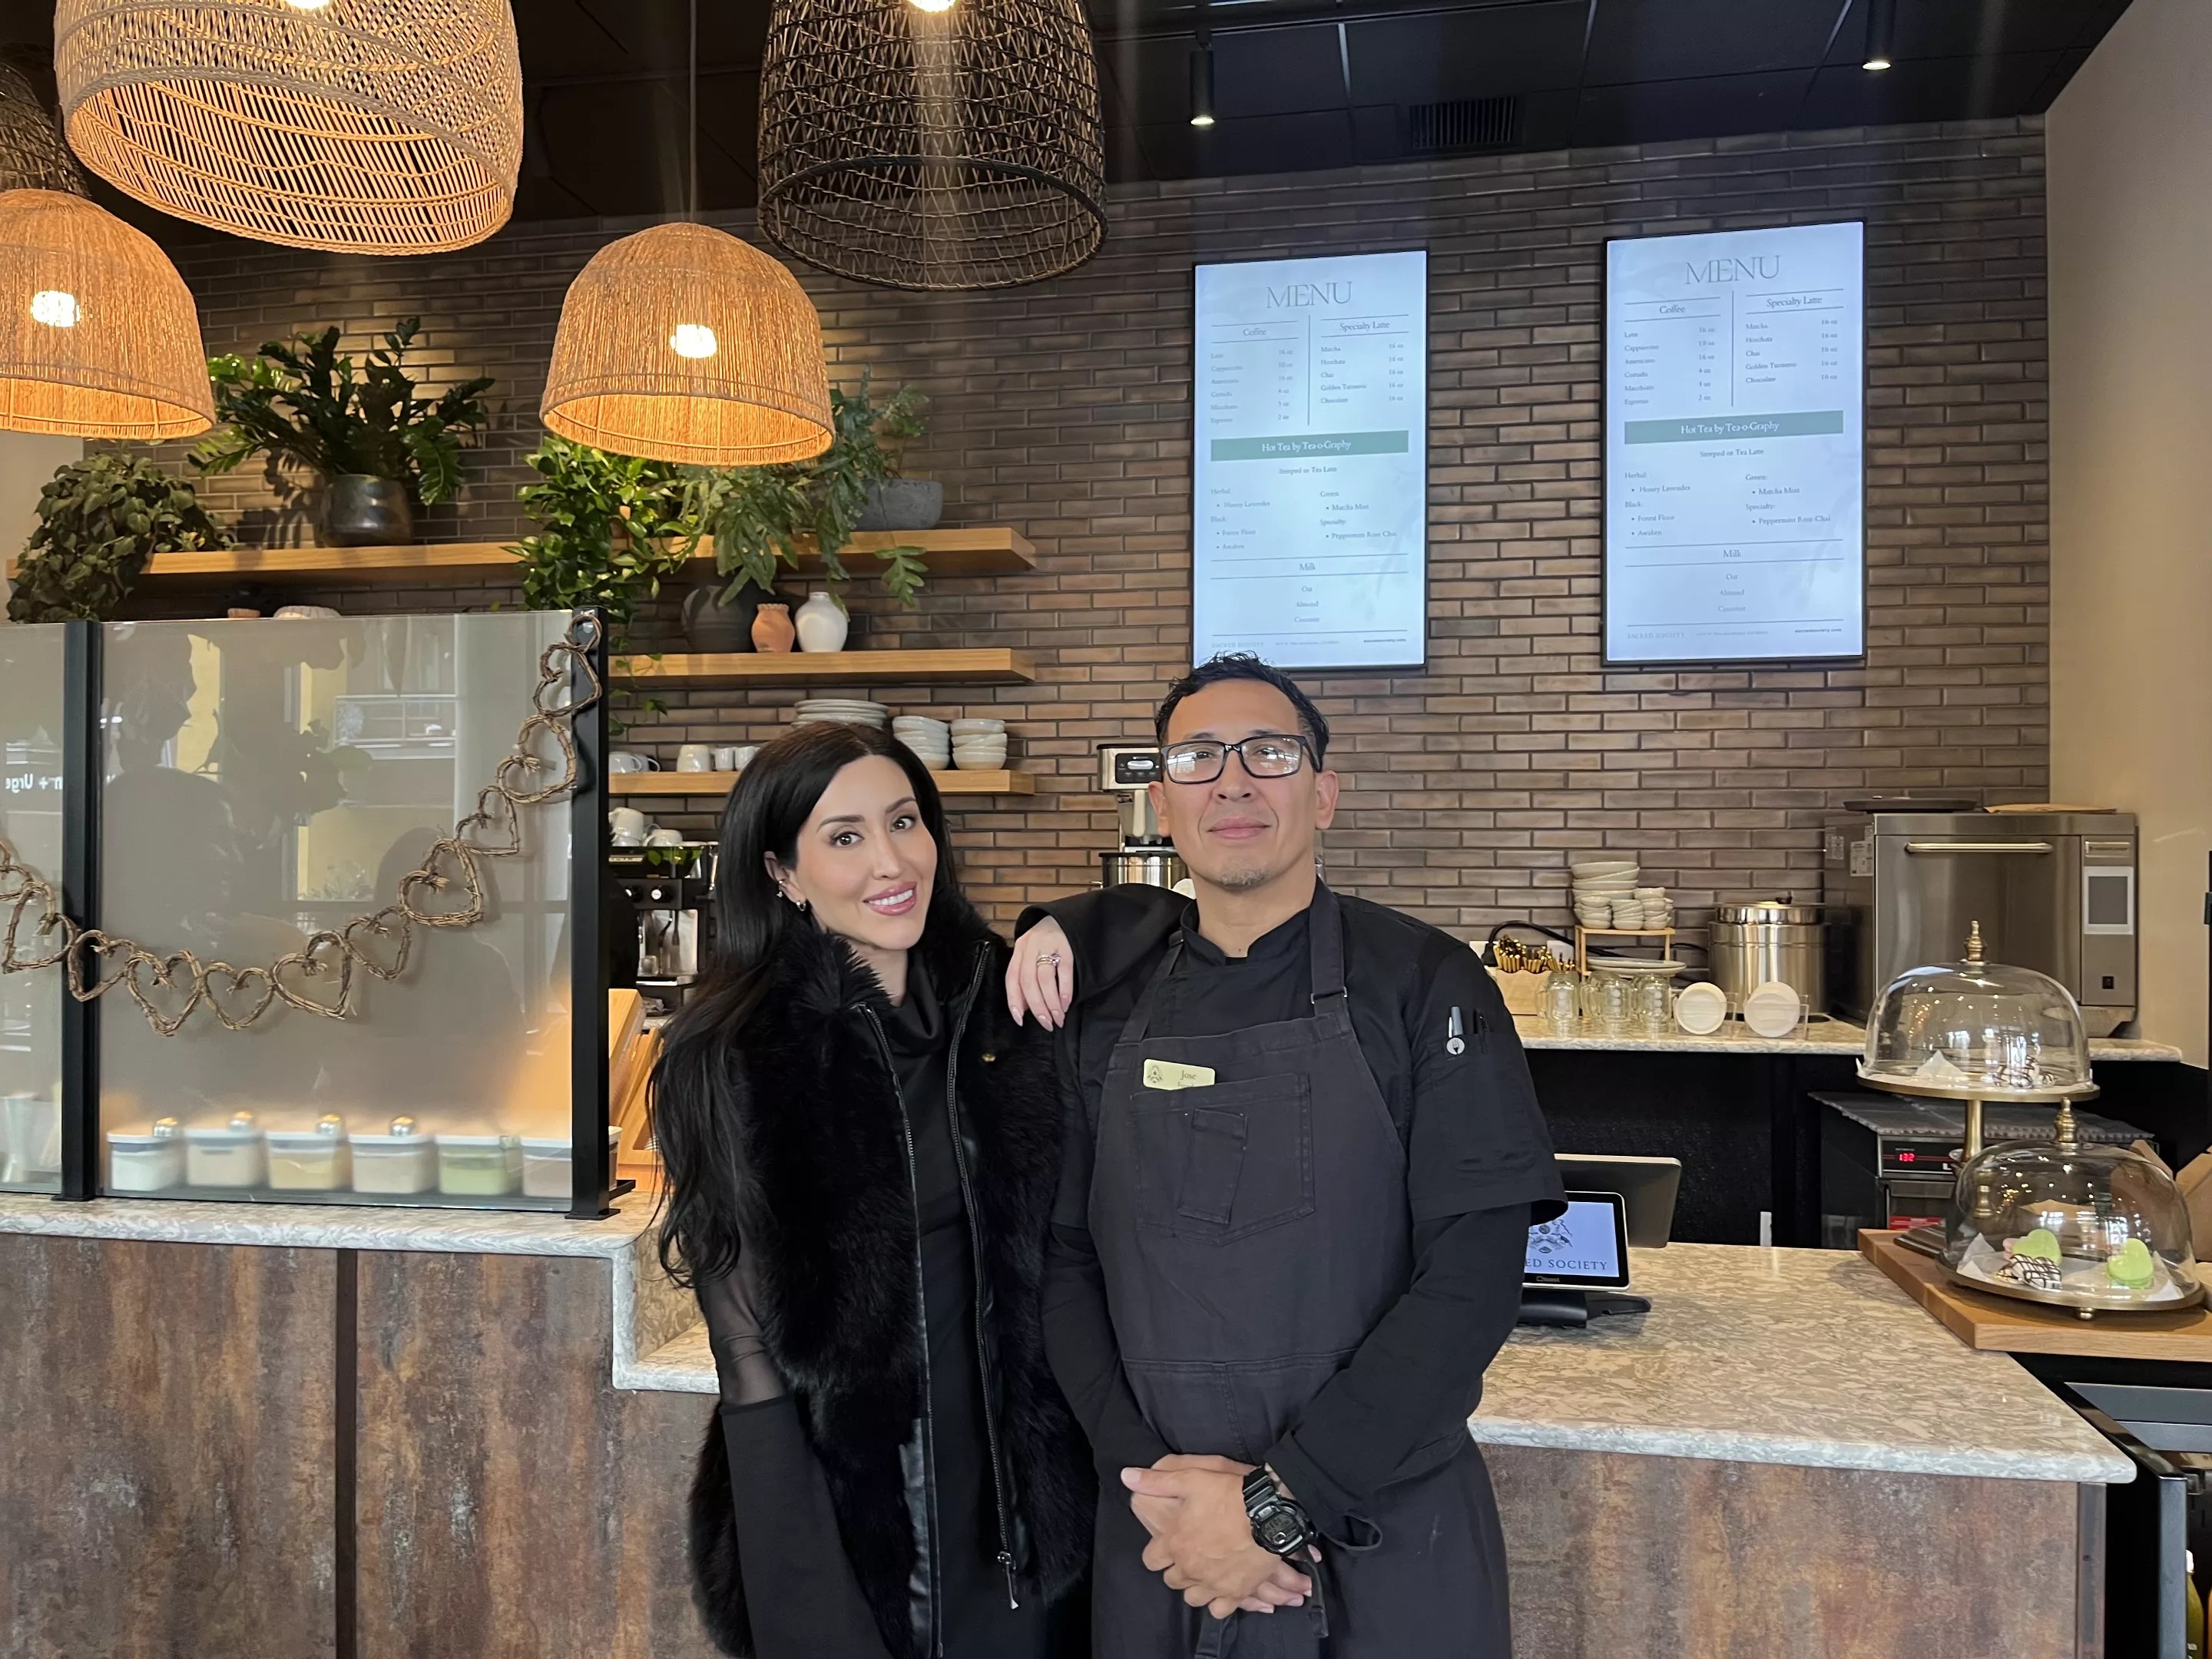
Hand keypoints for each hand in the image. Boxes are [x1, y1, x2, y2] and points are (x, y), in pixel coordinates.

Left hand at [1007, 917, 1074, 1028]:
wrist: (1066, 917)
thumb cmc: (1046, 941)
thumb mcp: (1031, 954)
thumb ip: (1026, 978)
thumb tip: (1024, 1008)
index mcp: (1019, 950)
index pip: (1012, 978)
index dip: (1014, 1001)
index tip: (1020, 1020)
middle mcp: (1030, 947)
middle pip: (1028, 981)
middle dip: (1037, 1007)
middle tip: (1046, 1024)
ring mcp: (1048, 945)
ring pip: (1044, 979)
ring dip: (1051, 1003)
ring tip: (1058, 1018)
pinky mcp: (1067, 946)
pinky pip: (1064, 971)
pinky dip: (1064, 991)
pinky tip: (1066, 1004)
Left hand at [1123, 1455, 1312, 1618]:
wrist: (1269, 1513)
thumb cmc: (1228, 1494)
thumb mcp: (1190, 1478)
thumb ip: (1156, 1481)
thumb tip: (1126, 1476)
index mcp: (1174, 1543)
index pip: (1151, 1560)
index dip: (1157, 1552)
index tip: (1167, 1544)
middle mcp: (1190, 1568)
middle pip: (1172, 1580)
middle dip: (1176, 1568)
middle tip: (1188, 1555)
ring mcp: (1213, 1584)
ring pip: (1193, 1597)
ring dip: (1195, 1586)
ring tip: (1204, 1572)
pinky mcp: (1236, 1593)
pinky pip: (1219, 1610)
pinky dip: (1218, 1602)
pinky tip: (1222, 1589)